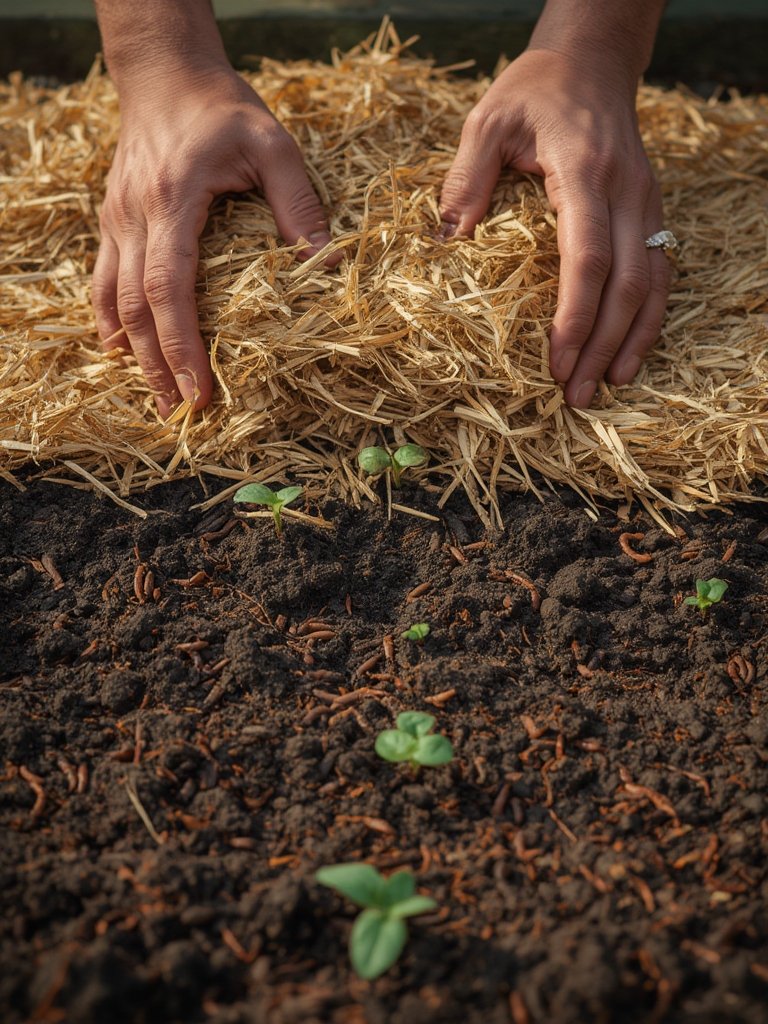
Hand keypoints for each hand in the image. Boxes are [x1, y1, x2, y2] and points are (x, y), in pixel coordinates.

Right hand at [92, 66, 337, 415]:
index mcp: (173, 201)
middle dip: (157, 365)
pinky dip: (110, 319)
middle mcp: (135, 215)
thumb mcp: (272, 143)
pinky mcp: (113, 220)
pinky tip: (121, 348)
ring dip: (132, 352)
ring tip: (154, 394)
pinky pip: (103, 279)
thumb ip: (299, 203)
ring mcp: (116, 218)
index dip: (181, 346)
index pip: (169, 288)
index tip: (199, 390)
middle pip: (135, 307)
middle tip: (178, 411)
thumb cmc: (222, 106)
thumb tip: (326, 264)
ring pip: (112, 299)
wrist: (164, 73)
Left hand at [439, 50, 670, 407]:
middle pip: (625, 284)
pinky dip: (647, 318)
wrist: (591, 60)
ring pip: (651, 285)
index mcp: (585, 172)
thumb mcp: (487, 121)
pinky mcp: (650, 212)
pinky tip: (629, 352)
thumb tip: (446, 247)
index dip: (575, 315)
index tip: (558, 361)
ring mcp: (646, 203)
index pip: (587, 256)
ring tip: (606, 388)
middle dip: (600, 345)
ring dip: (630, 341)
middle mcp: (627, 192)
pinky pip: (659, 272)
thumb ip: (466, 180)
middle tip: (576, 396)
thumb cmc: (534, 89)